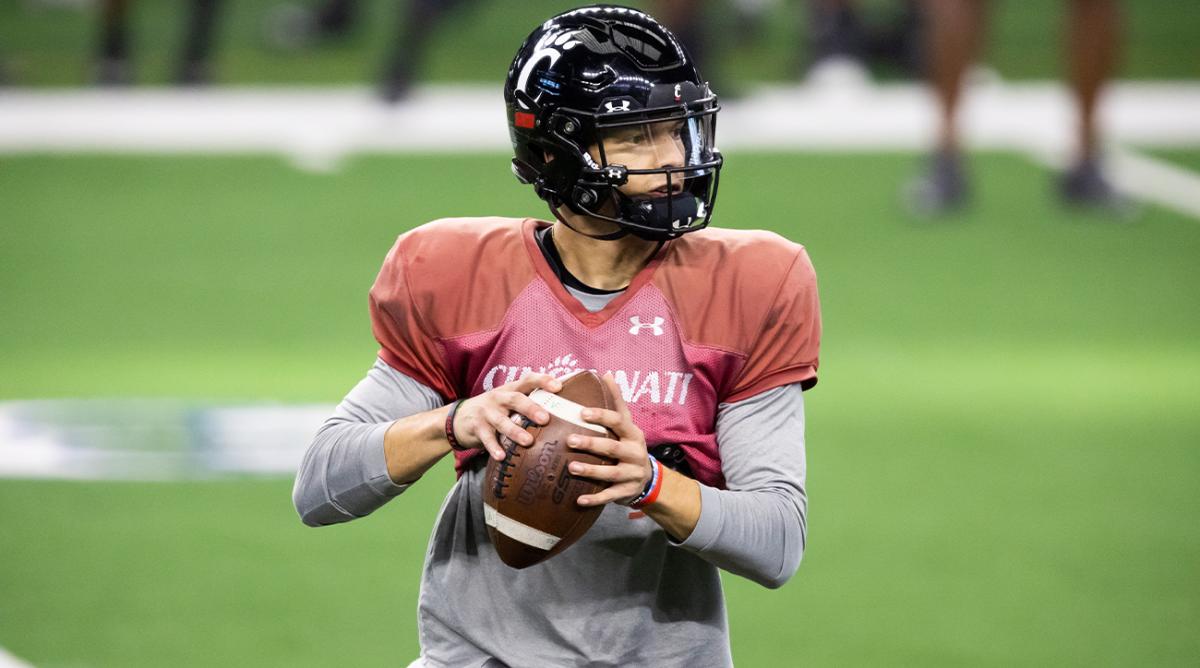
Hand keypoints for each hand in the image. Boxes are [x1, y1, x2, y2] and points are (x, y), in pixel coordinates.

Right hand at [452, 374, 561, 459]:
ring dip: (515, 431)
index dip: (543, 381)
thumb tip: (563, 411)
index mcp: (510, 389)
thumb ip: (529, 403)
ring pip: (501, 421)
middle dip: (530, 408)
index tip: (558, 386)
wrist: (459, 418)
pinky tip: (502, 457)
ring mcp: (486, 413)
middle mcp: (498, 398)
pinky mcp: (477, 428)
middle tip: (545, 419)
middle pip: (515, 399)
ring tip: (528, 442)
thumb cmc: (495, 410)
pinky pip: (486, 438)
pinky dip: (494, 448)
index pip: (527, 380)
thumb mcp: (508, 401)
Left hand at [565, 374, 652, 506]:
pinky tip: (578, 500)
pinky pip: (609, 496)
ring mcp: (632, 474)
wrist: (648, 479)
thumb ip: (616, 401)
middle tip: (570, 440)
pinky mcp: (626, 492)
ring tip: (570, 467)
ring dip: (590, 471)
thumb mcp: (626, 424)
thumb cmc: (629, 445)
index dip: (601, 416)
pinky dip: (594, 499)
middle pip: (612, 448)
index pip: (618, 421)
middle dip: (591, 444)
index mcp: (632, 434)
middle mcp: (634, 453)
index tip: (581, 413)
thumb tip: (606, 374)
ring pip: (610, 473)